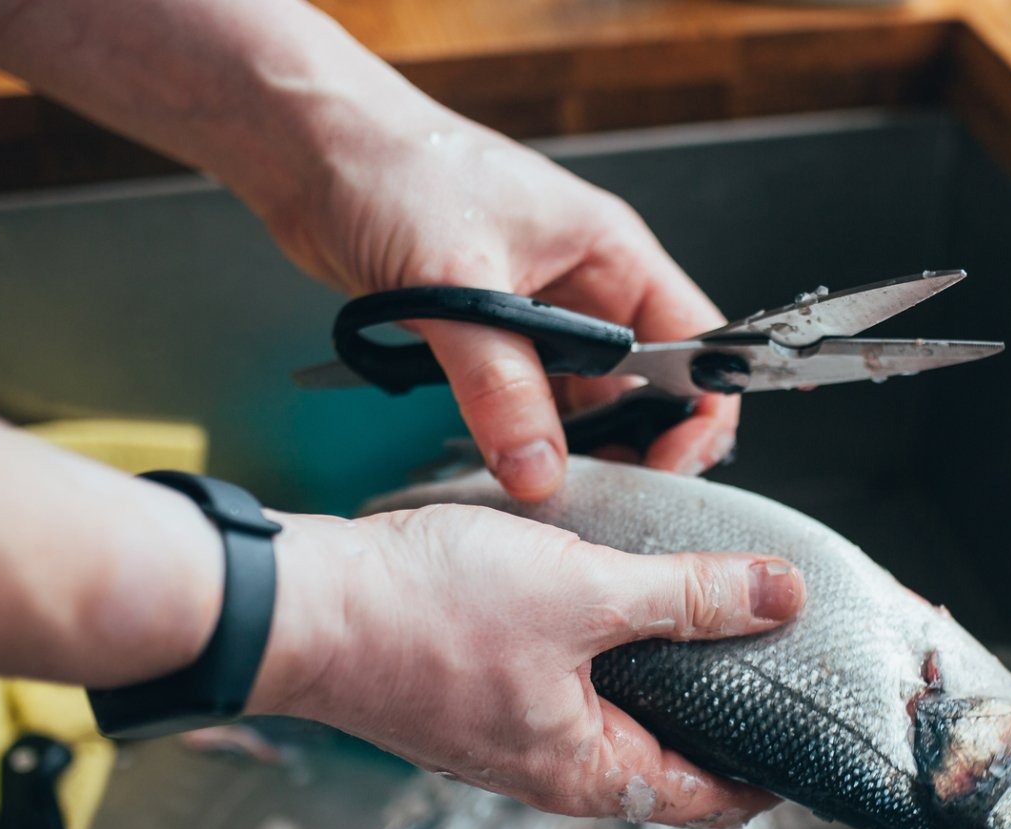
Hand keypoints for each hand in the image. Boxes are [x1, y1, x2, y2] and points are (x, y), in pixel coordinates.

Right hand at [247, 506, 804, 827]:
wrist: (301, 606)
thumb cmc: (428, 615)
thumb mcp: (585, 593)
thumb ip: (689, 597)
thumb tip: (781, 597)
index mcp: (587, 770)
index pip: (710, 800)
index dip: (772, 772)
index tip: (817, 727)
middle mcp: (550, 767)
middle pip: (666, 757)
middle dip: (724, 710)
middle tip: (775, 652)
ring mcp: (510, 731)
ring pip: (615, 714)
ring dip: (664, 673)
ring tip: (708, 611)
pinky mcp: (476, 691)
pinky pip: (567, 682)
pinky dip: (607, 649)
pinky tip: (618, 592)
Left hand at [261, 103, 735, 499]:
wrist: (312, 152)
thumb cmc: (395, 171)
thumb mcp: (459, 286)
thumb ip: (499, 384)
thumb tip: (538, 468)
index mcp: (613, 254)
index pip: (698, 344)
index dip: (699, 410)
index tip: (670, 466)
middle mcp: (587, 288)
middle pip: (648, 385)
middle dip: (637, 444)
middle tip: (604, 494)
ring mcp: (538, 315)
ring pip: (585, 402)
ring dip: (573, 446)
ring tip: (550, 486)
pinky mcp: (489, 336)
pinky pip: (527, 400)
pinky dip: (522, 434)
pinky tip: (506, 462)